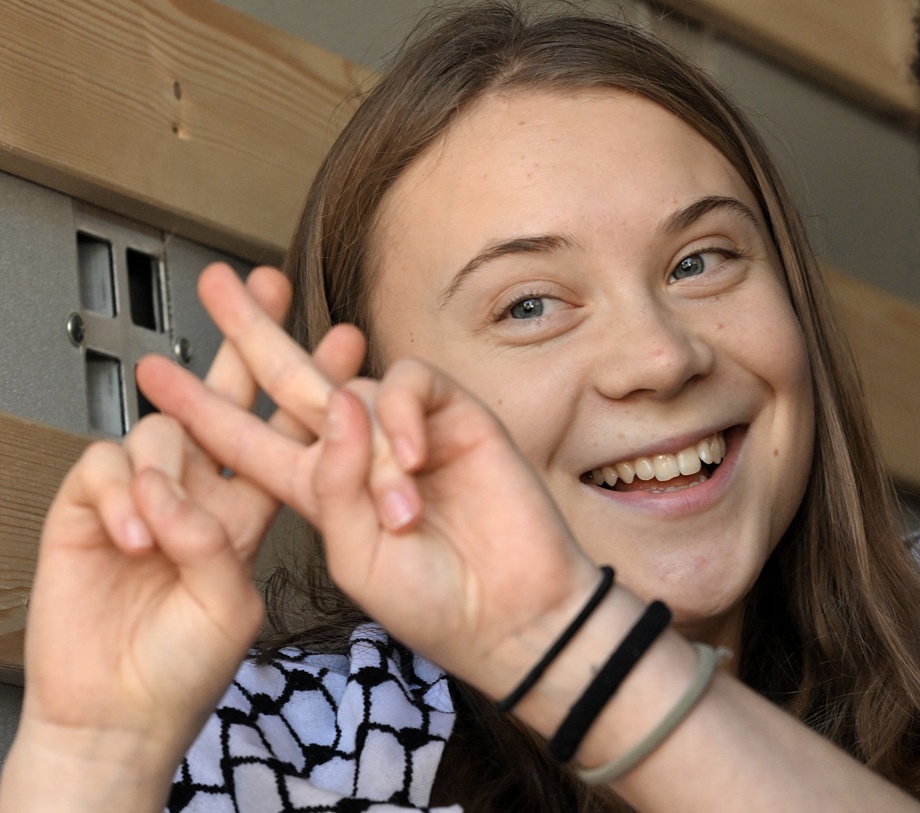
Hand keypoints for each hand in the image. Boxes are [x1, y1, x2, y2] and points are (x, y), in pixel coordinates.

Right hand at [0, 267, 364, 812]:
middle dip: (243, 340)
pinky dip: (123, 497)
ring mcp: (143, 495)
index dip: (316, 385)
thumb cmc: (182, 668)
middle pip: (226, 399)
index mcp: (246, 513)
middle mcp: (199, 493)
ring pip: (163, 433)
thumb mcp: (230, 607)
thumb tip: (239, 483)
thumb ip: (226, 549)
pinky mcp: (87, 508)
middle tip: (261, 285)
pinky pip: (105, 470)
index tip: (350, 340)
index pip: (288, 435)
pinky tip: (135, 536)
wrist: (115, 715)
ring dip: (173, 468)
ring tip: (170, 527)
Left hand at [154, 264, 602, 699]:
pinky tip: (415, 457)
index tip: (155, 374)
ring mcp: (406, 430)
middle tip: (218, 283)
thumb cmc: (434, 600)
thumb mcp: (354, 557)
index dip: (202, 406)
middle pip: (292, 377)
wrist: (510, 611)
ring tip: (401, 510)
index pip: (249, 438)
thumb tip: (337, 407)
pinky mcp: (454, 415)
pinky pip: (411, 385)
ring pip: (358, 391)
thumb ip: (332, 487)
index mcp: (321, 490)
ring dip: (370, 448)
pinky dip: (403, 414)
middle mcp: (358, 451)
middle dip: (251, 329)